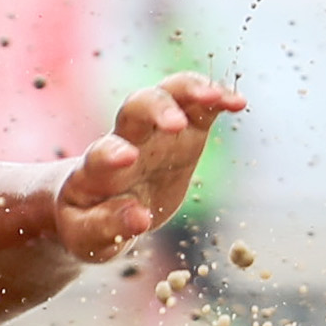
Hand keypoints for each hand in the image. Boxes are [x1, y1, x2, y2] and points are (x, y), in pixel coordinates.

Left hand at [51, 73, 245, 263]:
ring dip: (190, 90)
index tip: (128, 159)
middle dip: (156, 109)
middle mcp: (124, 140)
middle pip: (136, 108)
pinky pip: (199, 106)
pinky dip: (217, 99)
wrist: (98, 204)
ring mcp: (155, 132)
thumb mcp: (89, 235)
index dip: (112, 153)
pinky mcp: (183, 132)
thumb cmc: (88, 220)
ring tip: (215, 97)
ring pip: (168, 94)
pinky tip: (237, 102)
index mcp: (95, 171)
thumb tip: (140, 219)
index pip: (101, 154)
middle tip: (176, 124)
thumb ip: (107, 226)